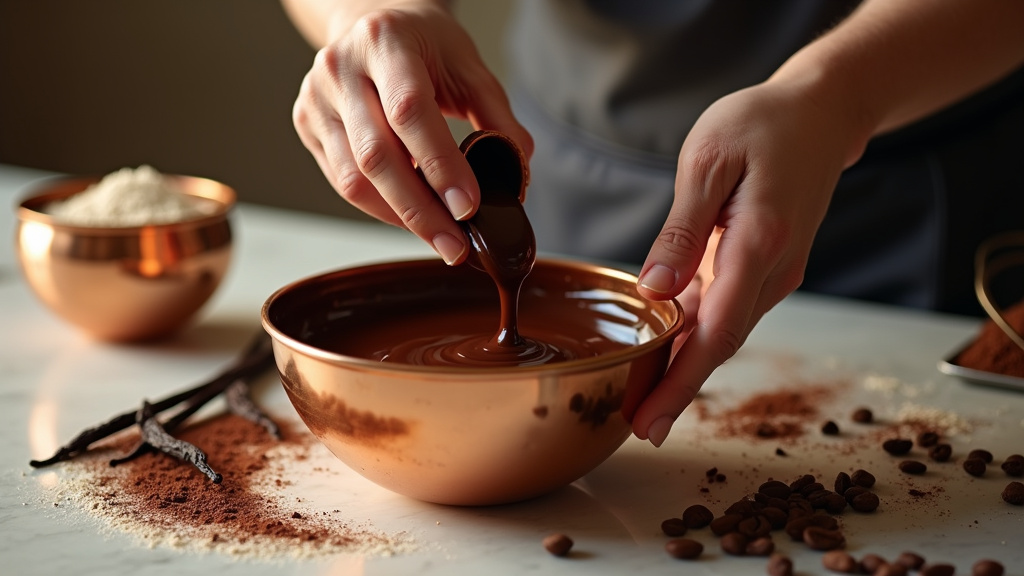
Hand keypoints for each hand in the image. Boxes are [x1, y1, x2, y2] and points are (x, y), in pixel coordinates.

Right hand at [290, 2, 531, 263]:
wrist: (373, 23)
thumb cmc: (425, 46)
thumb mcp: (469, 66)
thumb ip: (496, 116)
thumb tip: (517, 173)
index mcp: (385, 42)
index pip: (410, 112)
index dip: (440, 165)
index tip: (468, 207)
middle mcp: (340, 68)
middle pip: (377, 157)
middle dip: (421, 212)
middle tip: (457, 247)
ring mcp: (316, 98)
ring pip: (354, 179)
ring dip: (401, 218)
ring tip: (440, 239)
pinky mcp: (307, 123)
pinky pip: (343, 182)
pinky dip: (381, 208)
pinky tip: (412, 217)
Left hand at [630, 78, 864, 445]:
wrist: (824, 111)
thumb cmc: (763, 124)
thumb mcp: (710, 160)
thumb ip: (682, 228)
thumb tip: (653, 290)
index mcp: (758, 242)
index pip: (715, 331)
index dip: (680, 382)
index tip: (649, 419)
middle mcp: (773, 268)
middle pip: (720, 344)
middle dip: (679, 390)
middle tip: (638, 428)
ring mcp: (776, 271)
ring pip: (725, 330)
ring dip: (686, 367)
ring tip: (643, 399)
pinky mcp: (769, 265)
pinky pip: (729, 308)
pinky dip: (697, 334)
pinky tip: (666, 348)